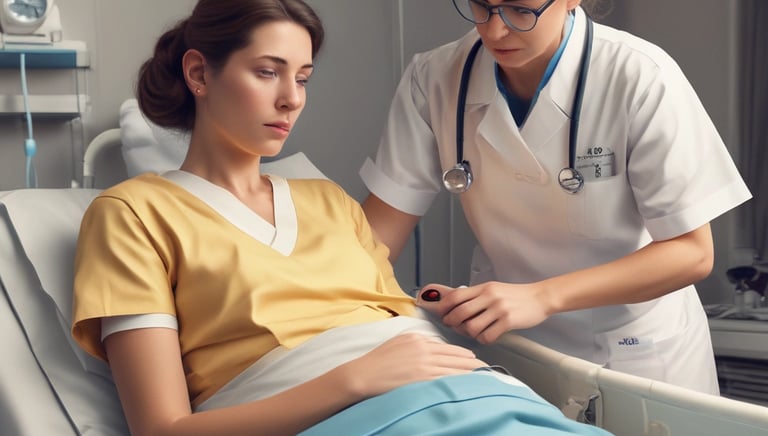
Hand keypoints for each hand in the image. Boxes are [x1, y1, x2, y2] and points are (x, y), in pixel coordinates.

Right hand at [338, 333, 486, 397]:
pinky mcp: (421, 379)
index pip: (447, 347)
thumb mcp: (398, 342)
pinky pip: (446, 380)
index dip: (463, 354)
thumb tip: (433, 350)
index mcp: (418, 339)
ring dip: (470, 373)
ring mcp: (423, 364)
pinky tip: (468, 385)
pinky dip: (459, 382)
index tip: (473, 358)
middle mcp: (423, 349)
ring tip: (483, 377)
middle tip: (486, 367)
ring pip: (454, 368)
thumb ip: (417, 344)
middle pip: (455, 356)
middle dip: (472, 363)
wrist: (362, 374)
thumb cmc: (377, 361)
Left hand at [416, 282, 551, 343]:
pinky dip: (482, 339)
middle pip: (460, 312)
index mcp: (484, 288)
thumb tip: (454, 303)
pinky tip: (486, 336)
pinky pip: (487, 336)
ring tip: (472, 332)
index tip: (442, 314)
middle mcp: (490, 296)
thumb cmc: (515, 295)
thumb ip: (476, 295)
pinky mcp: (508, 321)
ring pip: (471, 327)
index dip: (444, 307)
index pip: (456, 296)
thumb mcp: (493, 289)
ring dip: (468, 333)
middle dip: (452, 322)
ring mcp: (499, 309)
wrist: (540, 297)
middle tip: (453, 326)